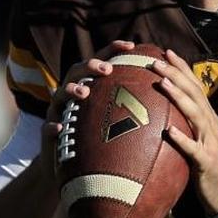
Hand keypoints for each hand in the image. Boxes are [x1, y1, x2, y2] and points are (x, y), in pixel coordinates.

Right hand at [39, 40, 136, 181]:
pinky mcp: (48, 135)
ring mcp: (58, 114)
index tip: (132, 45)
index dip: (113, 50)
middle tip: (107, 70)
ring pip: (59, 96)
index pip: (101, 62)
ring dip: (71, 90)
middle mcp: (71, 97)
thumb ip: (136, 106)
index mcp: (90, 88)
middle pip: (77, 71)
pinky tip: (59, 128)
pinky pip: (47, 128)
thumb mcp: (119, 122)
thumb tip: (170, 93)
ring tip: (83, 93)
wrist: (72, 172)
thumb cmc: (102, 144)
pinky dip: (52, 127)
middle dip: (91, 66)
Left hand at [151, 50, 217, 214]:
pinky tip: (168, 131)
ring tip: (163, 84)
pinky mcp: (206, 161)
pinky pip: (193, 149)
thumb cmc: (207, 164)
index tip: (165, 51)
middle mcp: (210, 124)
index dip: (181, 68)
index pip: (194, 86)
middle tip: (155, 61)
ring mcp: (210, 142)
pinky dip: (182, 139)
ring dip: (179, 97)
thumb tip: (161, 111)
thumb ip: (185, 123)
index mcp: (207, 117)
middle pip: (194, 94)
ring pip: (195, 114)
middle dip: (176, 75)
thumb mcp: (197, 138)